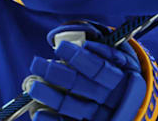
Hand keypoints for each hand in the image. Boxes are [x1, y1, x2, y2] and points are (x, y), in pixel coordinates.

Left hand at [25, 22, 157, 120]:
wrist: (125, 99)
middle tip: (37, 63)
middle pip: (83, 86)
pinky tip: (38, 113)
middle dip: (58, 74)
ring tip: (32, 85)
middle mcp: (112, 98)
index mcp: (123, 77)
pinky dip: (53, 120)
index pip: (99, 68)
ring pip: (75, 106)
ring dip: (52, 96)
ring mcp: (101, 114)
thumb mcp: (121, 59)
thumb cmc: (119, 72)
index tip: (60, 48)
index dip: (80, 58)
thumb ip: (106, 52)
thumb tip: (85, 44)